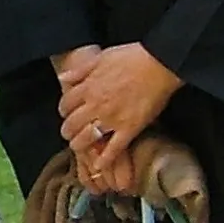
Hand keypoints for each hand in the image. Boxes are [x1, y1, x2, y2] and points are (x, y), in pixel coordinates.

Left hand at [57, 43, 181, 194]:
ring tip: (81, 147)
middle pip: (71, 125)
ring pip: (86, 139)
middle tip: (70, 133)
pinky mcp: (129, 128)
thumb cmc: (134, 57)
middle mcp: (96, 105)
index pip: (65, 105)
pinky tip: (99, 165)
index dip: (64, 111)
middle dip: (68, 131)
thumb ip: (80, 70)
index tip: (68, 113)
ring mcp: (112, 119)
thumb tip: (63, 78)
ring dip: (80, 146)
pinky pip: (113, 149)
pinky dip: (104, 160)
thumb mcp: (102, 57)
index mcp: (88, 87)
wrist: (160, 62)